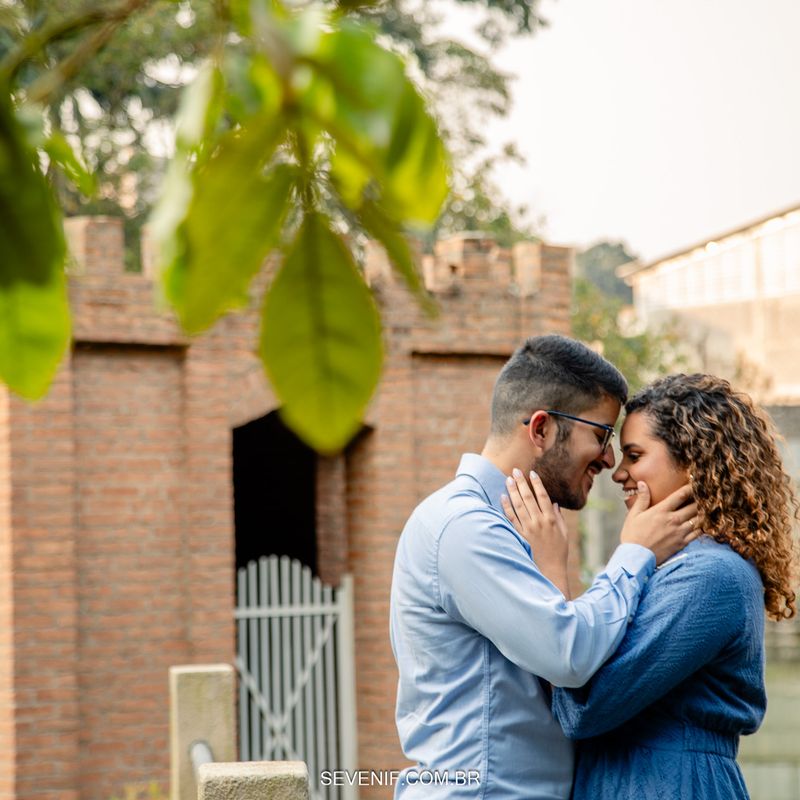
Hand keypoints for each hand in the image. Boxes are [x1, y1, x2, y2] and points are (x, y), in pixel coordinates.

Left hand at [502, 468, 570, 597]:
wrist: (550, 570)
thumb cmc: (558, 552)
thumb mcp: (563, 533)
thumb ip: (558, 517)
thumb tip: (554, 503)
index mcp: (551, 519)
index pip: (543, 497)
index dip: (537, 484)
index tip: (532, 473)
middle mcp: (539, 522)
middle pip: (528, 498)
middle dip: (521, 483)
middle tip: (515, 471)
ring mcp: (528, 528)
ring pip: (518, 506)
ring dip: (513, 491)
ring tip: (508, 480)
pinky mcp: (520, 535)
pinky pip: (511, 518)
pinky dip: (506, 507)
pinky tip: (502, 497)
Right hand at [620, 482, 698, 564]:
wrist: (636, 557)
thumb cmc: (632, 535)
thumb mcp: (634, 514)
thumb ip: (642, 498)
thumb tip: (643, 483)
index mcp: (661, 511)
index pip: (681, 495)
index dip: (690, 487)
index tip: (695, 482)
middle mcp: (673, 520)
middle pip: (694, 506)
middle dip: (701, 499)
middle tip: (706, 494)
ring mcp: (680, 532)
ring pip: (699, 519)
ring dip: (704, 512)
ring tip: (709, 507)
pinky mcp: (682, 543)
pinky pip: (698, 534)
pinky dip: (703, 527)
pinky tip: (705, 524)